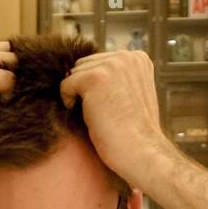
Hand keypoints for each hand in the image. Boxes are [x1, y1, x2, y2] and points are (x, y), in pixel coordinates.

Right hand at [0, 41, 15, 177]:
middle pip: (6, 50)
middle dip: (16, 71)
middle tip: (17, 99)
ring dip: (14, 83)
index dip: (8, 68)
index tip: (11, 91)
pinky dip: (11, 95)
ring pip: (10, 61)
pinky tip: (1, 113)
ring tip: (7, 108)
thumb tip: (13, 81)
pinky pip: (10, 78)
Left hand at [59, 50, 168, 190]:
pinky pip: (65, 84)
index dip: (95, 88)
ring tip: (97, 116)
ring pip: (73, 73)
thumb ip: (117, 80)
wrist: (142, 153)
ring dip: (78, 96)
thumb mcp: (131, 96)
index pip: (98, 62)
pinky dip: (68, 102)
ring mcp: (112, 65)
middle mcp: (127, 56)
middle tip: (101, 114)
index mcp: (138, 58)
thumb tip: (84, 75)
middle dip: (84, 89)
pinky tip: (88, 117)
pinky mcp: (96, 77)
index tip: (109, 108)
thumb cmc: (134, 133)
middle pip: (83, 65)